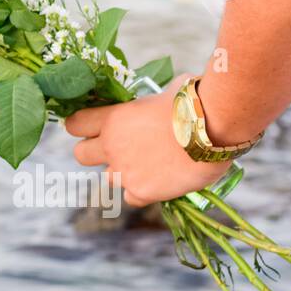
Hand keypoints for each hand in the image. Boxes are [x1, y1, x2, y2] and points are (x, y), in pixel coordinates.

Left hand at [65, 76, 230, 207]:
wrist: (215, 128)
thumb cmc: (193, 101)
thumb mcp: (164, 92)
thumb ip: (152, 101)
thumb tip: (162, 97)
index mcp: (112, 118)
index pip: (75, 124)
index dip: (81, 126)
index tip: (91, 127)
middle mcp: (112, 146)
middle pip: (80, 155)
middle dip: (94, 153)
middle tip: (117, 150)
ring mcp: (125, 171)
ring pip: (108, 179)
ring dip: (122, 173)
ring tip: (147, 165)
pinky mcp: (143, 192)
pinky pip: (131, 198)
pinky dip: (141, 193)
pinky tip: (158, 182)